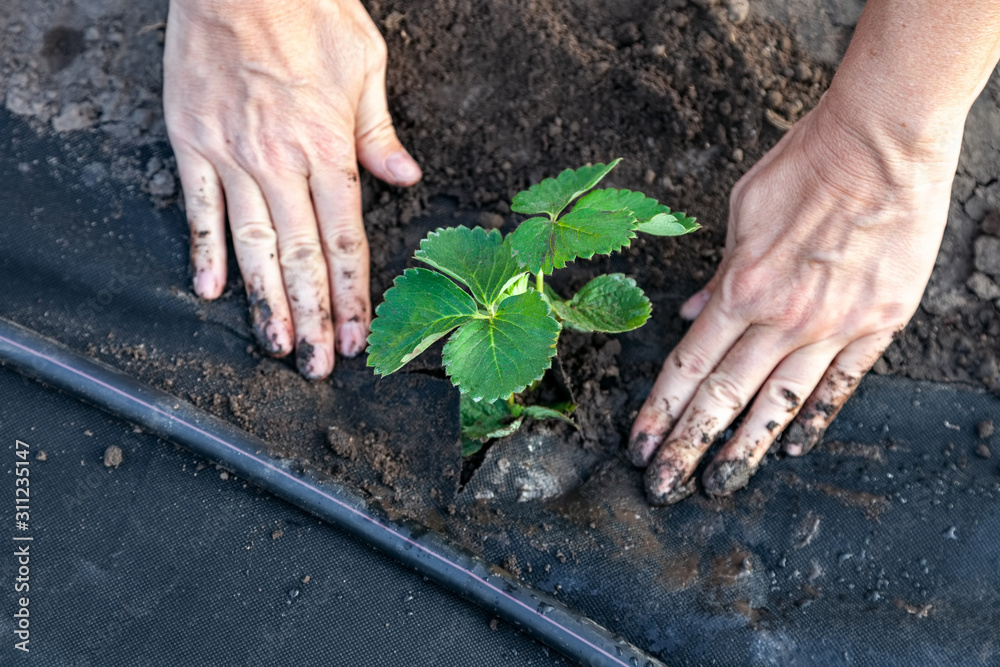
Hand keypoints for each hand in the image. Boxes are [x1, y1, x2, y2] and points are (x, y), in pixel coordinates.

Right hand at [163, 0, 420, 378]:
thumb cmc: (308, 11)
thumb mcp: (365, 65)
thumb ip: (379, 132)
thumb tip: (405, 177)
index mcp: (328, 148)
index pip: (345, 240)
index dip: (352, 295)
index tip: (356, 336)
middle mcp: (280, 162)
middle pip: (301, 257)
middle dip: (314, 317)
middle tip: (318, 366)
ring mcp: (232, 155)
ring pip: (252, 246)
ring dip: (265, 301)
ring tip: (277, 345)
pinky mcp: (192, 141)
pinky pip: (200, 208)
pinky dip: (206, 251)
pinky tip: (211, 290)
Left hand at [628, 91, 962, 503]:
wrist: (883, 138)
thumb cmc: (807, 163)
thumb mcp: (742, 210)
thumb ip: (718, 273)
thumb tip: (691, 314)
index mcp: (741, 287)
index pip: (687, 366)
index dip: (658, 412)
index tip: (640, 446)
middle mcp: (783, 317)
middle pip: (724, 396)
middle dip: (688, 447)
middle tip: (665, 488)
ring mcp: (834, 325)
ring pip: (780, 403)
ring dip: (745, 448)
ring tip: (721, 485)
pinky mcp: (879, 322)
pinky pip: (840, 384)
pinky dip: (815, 418)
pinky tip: (795, 448)